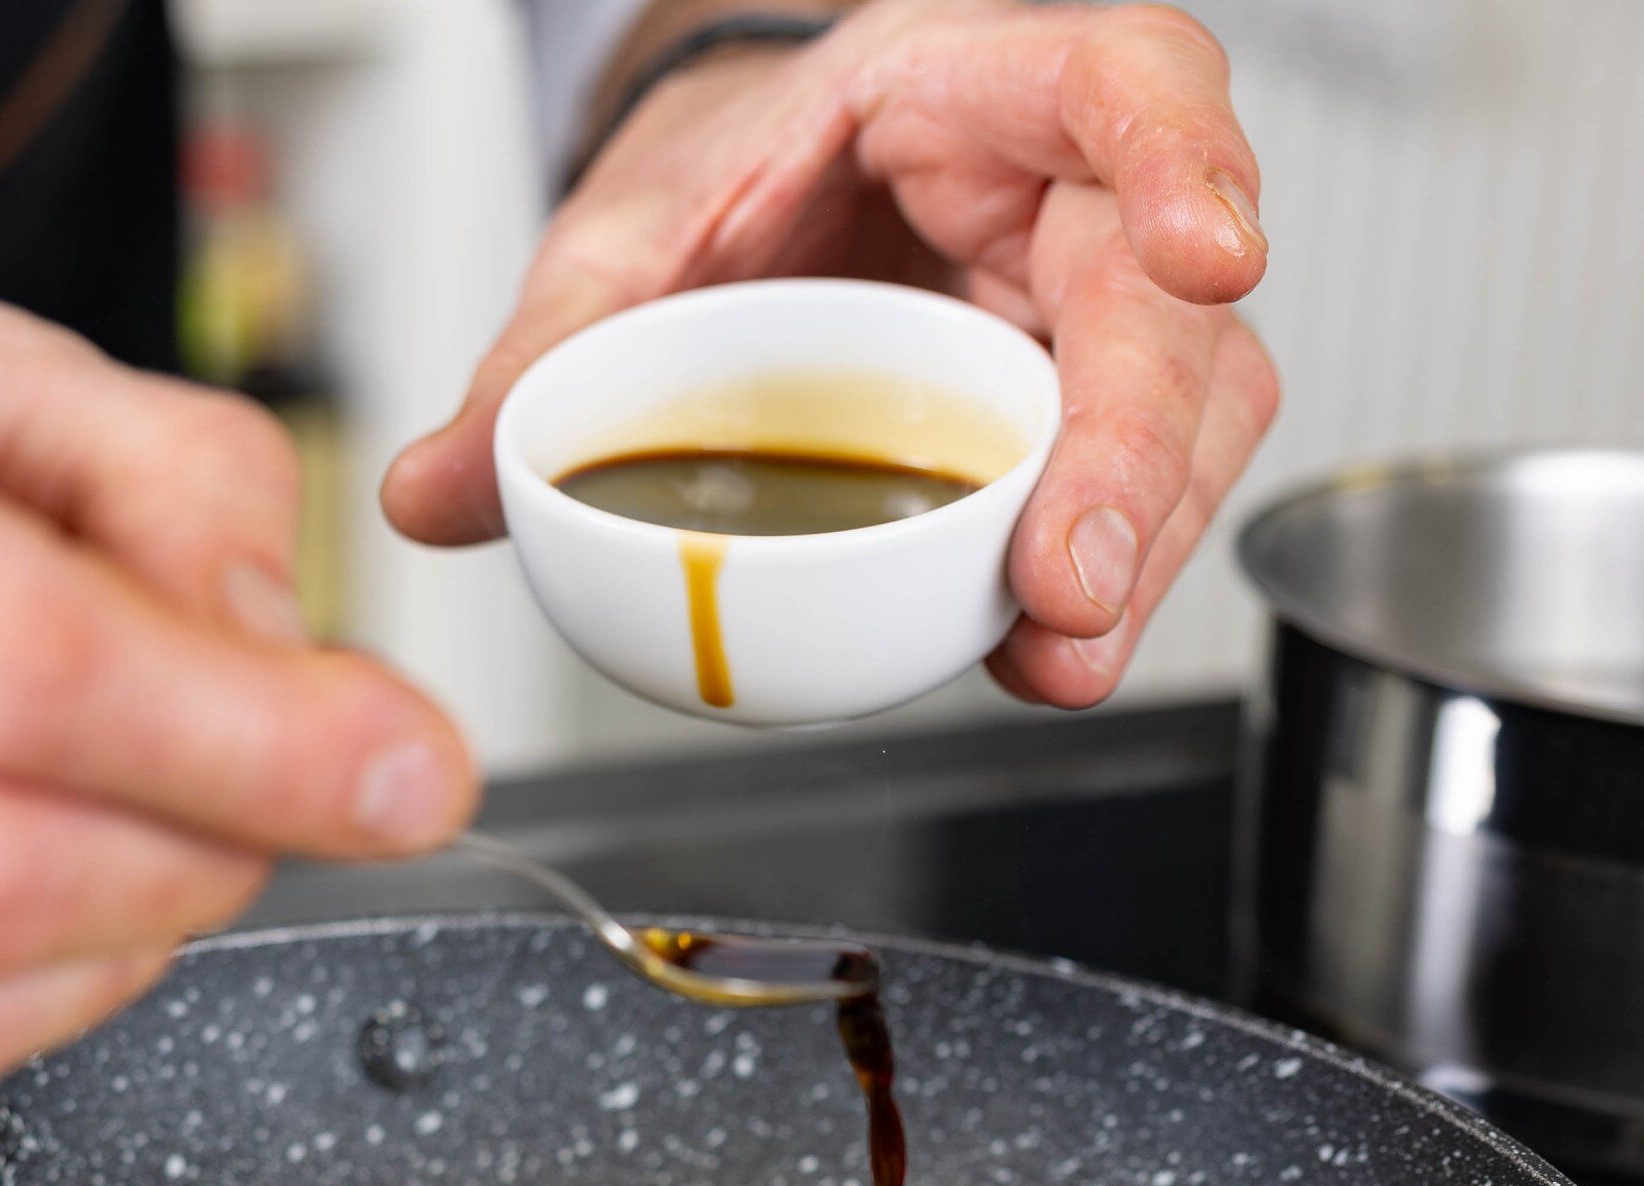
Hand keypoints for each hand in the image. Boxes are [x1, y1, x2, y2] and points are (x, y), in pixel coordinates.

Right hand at [0, 229, 472, 1101]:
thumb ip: (184, 484)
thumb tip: (290, 670)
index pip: (2, 660)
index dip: (242, 744)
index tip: (404, 768)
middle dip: (203, 865)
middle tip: (297, 802)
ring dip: (125, 948)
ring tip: (171, 836)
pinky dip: (25, 1004)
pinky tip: (54, 900)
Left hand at [383, 0, 1277, 707]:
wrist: (738, 220)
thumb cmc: (714, 189)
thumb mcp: (616, 253)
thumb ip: (538, 368)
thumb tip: (436, 494)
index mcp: (954, 89)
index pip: (1124, 77)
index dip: (1184, 158)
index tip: (1207, 258)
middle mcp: (1051, 193)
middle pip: (1164, 299)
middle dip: (1139, 446)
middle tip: (1071, 579)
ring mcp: (1076, 309)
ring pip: (1187, 409)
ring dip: (1140, 540)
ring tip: (1057, 649)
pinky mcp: (1073, 410)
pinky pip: (1130, 488)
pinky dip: (1094, 579)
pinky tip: (1033, 651)